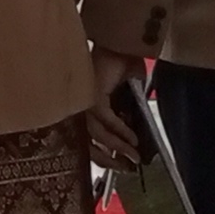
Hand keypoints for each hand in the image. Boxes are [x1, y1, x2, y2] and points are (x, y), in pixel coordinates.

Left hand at [83, 49, 147, 168]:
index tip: (119, 166)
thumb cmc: (122, 66)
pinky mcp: (92, 96)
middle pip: (86, 143)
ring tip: (134, 156)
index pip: (86, 140)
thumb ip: (127, 115)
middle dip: (107, 160)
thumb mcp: (126, 96)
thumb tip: (135, 138)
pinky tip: (133, 139)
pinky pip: (107, 120)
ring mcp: (83, 102)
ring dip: (118, 148)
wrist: (122, 45)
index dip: (101, 156)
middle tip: (126, 168)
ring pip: (97, 135)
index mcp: (83, 108)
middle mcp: (79, 107)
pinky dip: (121, 131)